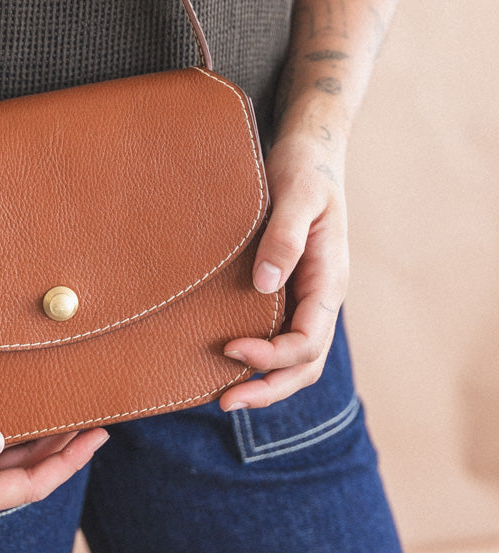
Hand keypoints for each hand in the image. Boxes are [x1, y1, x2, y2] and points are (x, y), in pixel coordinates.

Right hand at [0, 372, 107, 522]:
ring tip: (79, 408)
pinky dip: (21, 419)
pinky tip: (33, 401)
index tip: (98, 434)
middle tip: (101, 415)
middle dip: (66, 448)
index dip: (66, 464)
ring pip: (15, 452)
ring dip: (48, 434)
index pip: (25, 487)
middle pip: (28, 470)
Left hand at [219, 129, 348, 410]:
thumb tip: (265, 285)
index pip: (307, 341)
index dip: (272, 357)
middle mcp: (319, 296)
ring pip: (294, 358)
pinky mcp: (287, 289)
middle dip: (268, 387)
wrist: (310, 150)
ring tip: (223, 396)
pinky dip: (259, 358)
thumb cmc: (304, 169)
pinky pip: (279, 335)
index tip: (230, 349)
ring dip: (264, 381)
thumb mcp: (297, 195)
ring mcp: (305, 296)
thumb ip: (284, 238)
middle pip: (304, 364)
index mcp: (328, 280)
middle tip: (225, 401)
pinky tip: (227, 360)